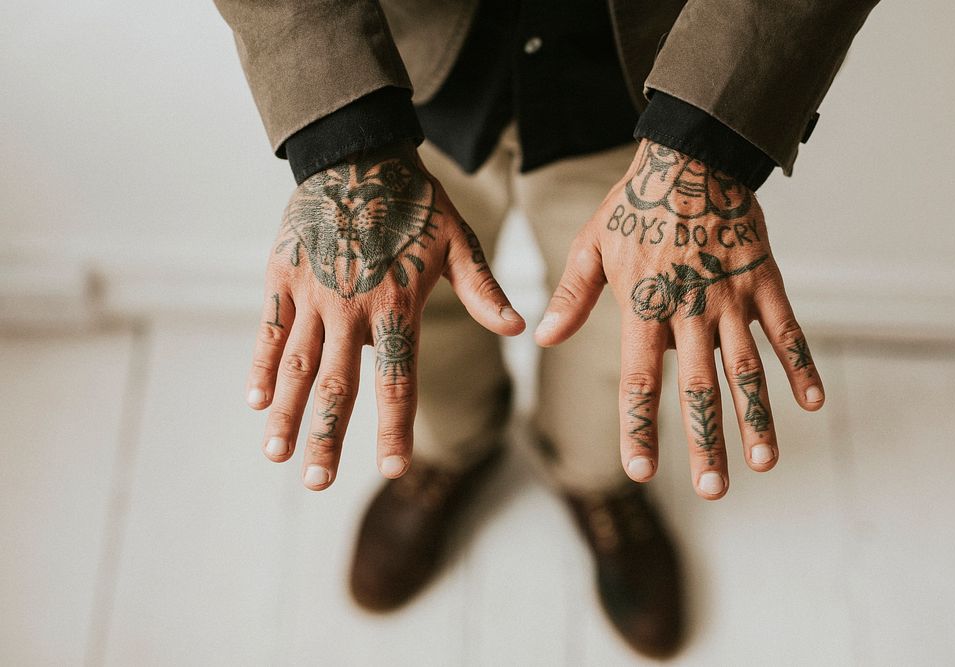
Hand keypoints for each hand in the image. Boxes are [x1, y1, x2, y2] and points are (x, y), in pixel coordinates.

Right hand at [245, 142, 524, 489]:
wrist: (358, 154)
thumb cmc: (416, 204)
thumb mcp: (459, 242)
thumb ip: (482, 289)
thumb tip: (520, 328)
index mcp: (397, 304)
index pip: (398, 379)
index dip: (395, 427)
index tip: (395, 468)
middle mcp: (352, 307)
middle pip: (339, 385)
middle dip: (328, 438)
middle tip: (318, 484)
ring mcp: (313, 294)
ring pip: (299, 365)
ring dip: (288, 414)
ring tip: (276, 456)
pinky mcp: (282, 277)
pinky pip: (270, 330)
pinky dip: (262, 366)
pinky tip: (254, 403)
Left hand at [535, 140, 823, 498]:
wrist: (689, 155)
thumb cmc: (633, 205)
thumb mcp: (591, 247)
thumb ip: (573, 296)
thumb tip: (541, 336)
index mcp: (643, 307)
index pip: (639, 382)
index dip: (639, 428)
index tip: (641, 471)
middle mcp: (689, 310)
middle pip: (698, 389)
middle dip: (707, 443)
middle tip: (715, 490)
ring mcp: (730, 297)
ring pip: (746, 369)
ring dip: (757, 418)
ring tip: (763, 463)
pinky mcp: (763, 280)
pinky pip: (786, 329)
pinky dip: (800, 365)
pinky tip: (812, 403)